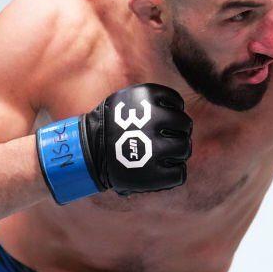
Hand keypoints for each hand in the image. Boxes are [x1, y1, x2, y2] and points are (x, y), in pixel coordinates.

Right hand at [36, 83, 192, 203]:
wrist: (87, 153)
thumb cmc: (110, 128)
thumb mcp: (126, 102)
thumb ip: (150, 102)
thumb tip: (177, 108)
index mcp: (146, 97)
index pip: (176, 103)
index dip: (172, 112)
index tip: (162, 122)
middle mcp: (153, 119)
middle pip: (185, 125)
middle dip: (179, 133)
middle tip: (170, 140)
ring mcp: (155, 148)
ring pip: (185, 148)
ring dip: (179, 152)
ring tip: (167, 155)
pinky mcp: (153, 174)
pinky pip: (179, 174)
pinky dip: (175, 173)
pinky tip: (164, 169)